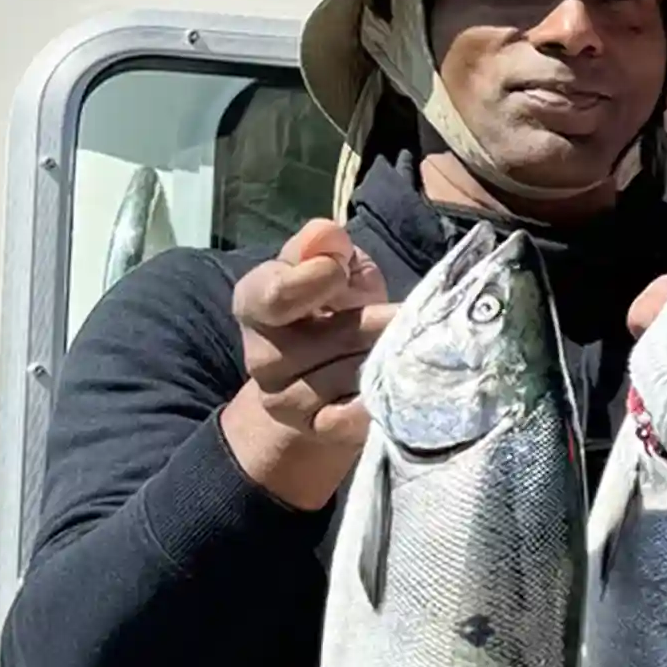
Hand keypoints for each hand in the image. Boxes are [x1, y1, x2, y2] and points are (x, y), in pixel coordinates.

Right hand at [219, 220, 391, 513]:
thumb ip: (326, 246)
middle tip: (409, 312)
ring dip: (389, 357)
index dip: (312, 280)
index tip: (340, 269)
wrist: (335, 378)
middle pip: (332, 336)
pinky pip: (355, 417)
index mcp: (255, 303)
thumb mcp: (334, 264)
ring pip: (353, 375)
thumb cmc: (339, 306)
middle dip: (378, 321)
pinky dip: (384, 398)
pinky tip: (401, 383)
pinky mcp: (316, 431)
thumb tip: (325, 236)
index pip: (272, 295)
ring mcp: (285, 400)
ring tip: (411, 346)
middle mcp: (260, 357)